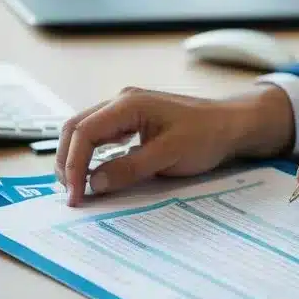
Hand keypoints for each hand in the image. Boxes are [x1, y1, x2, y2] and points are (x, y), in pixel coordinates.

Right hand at [56, 84, 294, 205]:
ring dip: (74, 158)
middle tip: (70, 195)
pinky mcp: (131, 122)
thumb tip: (95, 182)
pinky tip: (92, 174)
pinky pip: (99, 137)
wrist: (231, 124)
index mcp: (128, 104)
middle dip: (67, 162)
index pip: (84, 132)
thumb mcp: (170, 154)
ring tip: (76, 188)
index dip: (73, 165)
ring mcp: (124, 111)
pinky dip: (89, 156)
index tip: (75, 194)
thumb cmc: (206, 134)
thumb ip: (131, 167)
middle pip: (75, 128)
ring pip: (83, 132)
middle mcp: (121, 102)